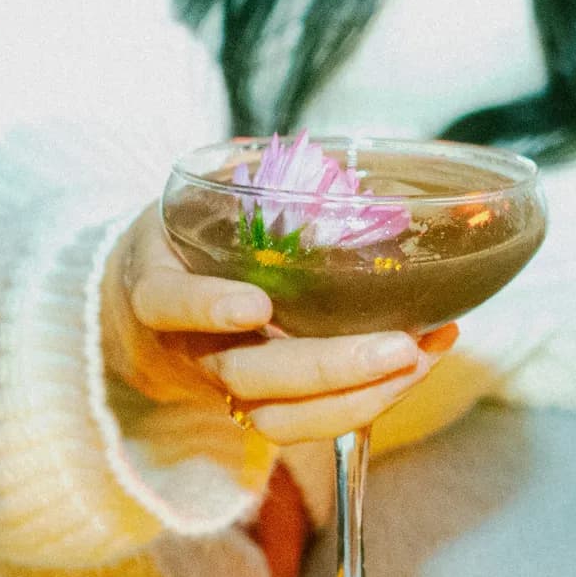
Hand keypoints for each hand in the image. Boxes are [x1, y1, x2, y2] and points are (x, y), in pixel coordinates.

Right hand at [102, 210, 454, 446]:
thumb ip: (241, 183)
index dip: (206, 308)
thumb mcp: (192, 205)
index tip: (254, 304)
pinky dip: (375, 397)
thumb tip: (320, 154)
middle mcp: (190, 350)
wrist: (148, 314)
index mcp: (157, 290)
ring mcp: (226, 388)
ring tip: (421, 359)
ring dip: (361, 398)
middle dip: (327, 369)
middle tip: (398, 346)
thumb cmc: (181, 245)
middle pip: (247, 376)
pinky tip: (427, 357)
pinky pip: (314, 422)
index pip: (166, 303)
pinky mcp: (265, 408)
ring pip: (283, 419)